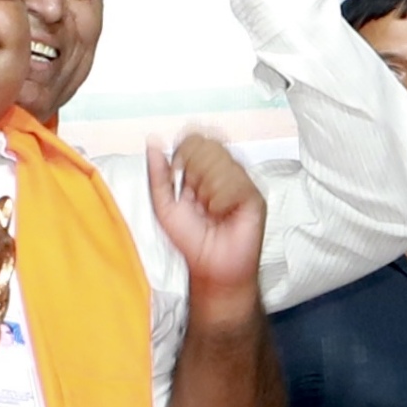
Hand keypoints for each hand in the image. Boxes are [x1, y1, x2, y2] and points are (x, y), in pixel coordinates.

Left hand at [145, 131, 269, 293]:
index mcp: (202, 170)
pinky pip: (234, 184)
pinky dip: (220, 203)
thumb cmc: (191, 240)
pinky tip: (222, 214)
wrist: (209, 266)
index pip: (194, 140)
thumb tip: (152, 144)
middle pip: (208, 147)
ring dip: (207, 193)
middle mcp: (223, 172)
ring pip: (221, 164)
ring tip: (210, 210)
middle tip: (198, 200)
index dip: (184, 155)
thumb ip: (157, 174)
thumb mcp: (163, 205)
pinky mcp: (253, 195)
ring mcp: (239, 182)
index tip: (179, 177)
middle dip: (196, 176)